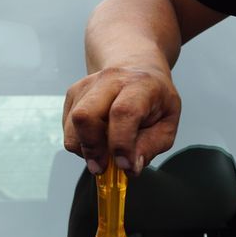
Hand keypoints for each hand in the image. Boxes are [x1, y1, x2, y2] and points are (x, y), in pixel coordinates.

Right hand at [62, 65, 180, 175]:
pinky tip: (97, 139)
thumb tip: (130, 167)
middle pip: (85, 116)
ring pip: (72, 125)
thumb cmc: (154, 99)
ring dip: (85, 148)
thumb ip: (151, 147)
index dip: (121, 144)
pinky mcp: (73, 94)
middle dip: (91, 148)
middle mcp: (110, 79)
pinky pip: (68, 128)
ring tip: (103, 152)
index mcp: (140, 84)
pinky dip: (80, 142)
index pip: (123, 113)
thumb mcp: (167, 124)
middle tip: (102, 167)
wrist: (137, 69)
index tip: (124, 167)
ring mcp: (87, 85)